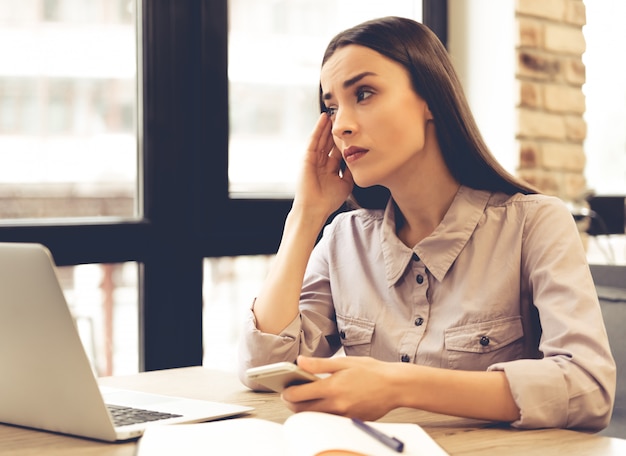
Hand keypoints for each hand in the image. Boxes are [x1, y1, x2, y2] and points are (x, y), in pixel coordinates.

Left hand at [281, 355, 397, 420]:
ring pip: (315, 417)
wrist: (395, 386)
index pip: (298, 395)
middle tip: (291, 394)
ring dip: (306, 409)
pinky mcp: (350, 421)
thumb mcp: (344, 362)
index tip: (285, 387)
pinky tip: (324, 402)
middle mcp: (336, 404)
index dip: (287, 392)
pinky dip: (322, 413)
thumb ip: (319, 364)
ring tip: (305, 397)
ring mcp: (343, 415)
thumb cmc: (372, 371)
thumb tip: (299, 362)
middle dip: (292, 403)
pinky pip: (329, 420)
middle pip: (302, 410)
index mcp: (332, 387)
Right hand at [293, 114, 353, 219]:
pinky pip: (314, 140)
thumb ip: (351, 171)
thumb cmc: (329, 200)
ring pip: (322, 139)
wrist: (315, 208)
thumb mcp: (346, 184)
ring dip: (327, 126)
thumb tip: (358, 159)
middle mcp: (321, 163)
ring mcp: (313, 160)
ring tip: (333, 113)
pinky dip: (318, 129)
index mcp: (330, 169)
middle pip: (329, 143)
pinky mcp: (307, 158)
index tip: (353, 129)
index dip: (344, 140)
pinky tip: (323, 119)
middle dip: (335, 130)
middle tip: (342, 116)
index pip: (338, 151)